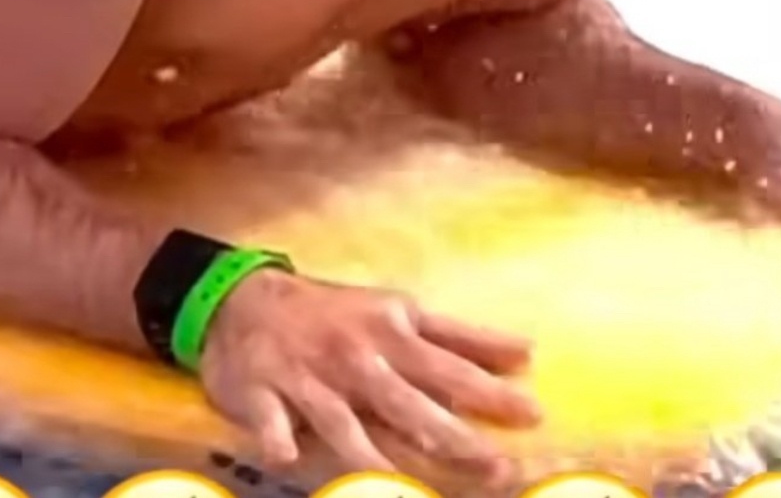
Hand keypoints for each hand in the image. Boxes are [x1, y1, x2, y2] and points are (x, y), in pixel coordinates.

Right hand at [198, 267, 540, 481]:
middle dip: (453, 437)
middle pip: (409, 405)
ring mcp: (309, 380)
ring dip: (373, 457)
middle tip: (498, 467)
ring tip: (405, 488)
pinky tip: (290, 454)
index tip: (534, 414)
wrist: (246, 301)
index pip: (449, 368)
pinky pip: (272, 421)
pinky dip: (280, 437)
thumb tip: (527, 352)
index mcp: (392, 333)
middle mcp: (356, 359)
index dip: (490, 392)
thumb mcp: (400, 313)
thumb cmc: (337, 314)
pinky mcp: (263, 395)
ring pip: (345, 425)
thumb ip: (461, 338)